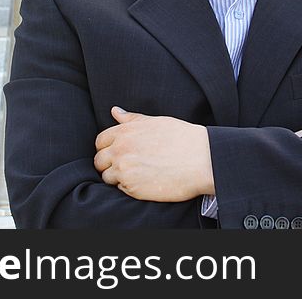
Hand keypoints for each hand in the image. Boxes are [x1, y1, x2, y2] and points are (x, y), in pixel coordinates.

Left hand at [94, 107, 213, 201]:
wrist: (201, 160)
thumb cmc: (182, 138)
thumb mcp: (156, 122)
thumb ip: (132, 119)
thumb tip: (114, 111)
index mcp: (125, 132)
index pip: (100, 141)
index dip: (108, 147)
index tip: (119, 152)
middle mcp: (121, 150)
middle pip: (99, 161)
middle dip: (109, 163)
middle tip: (128, 165)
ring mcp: (125, 170)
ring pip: (107, 177)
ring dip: (118, 177)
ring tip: (139, 174)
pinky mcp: (132, 189)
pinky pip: (120, 190)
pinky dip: (129, 187)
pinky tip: (146, 181)